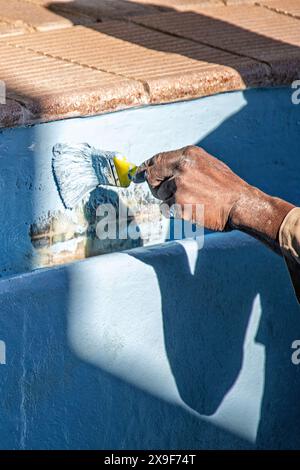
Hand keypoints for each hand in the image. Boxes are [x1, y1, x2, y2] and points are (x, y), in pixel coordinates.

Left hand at [135, 145, 293, 240]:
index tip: (137, 174)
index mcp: (188, 154)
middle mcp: (181, 167)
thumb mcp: (207, 164)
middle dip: (154, 186)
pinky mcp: (179, 203)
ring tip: (192, 201)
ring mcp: (179, 185)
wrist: (240, 204)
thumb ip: (184, 165)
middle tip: (164, 193)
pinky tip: (192, 209)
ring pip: (161, 195)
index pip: (157, 159)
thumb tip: (161, 169)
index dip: (145, 168)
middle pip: (152, 176)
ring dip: (171, 201)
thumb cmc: (227, 187)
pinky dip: (176, 211)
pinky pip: (167, 208)